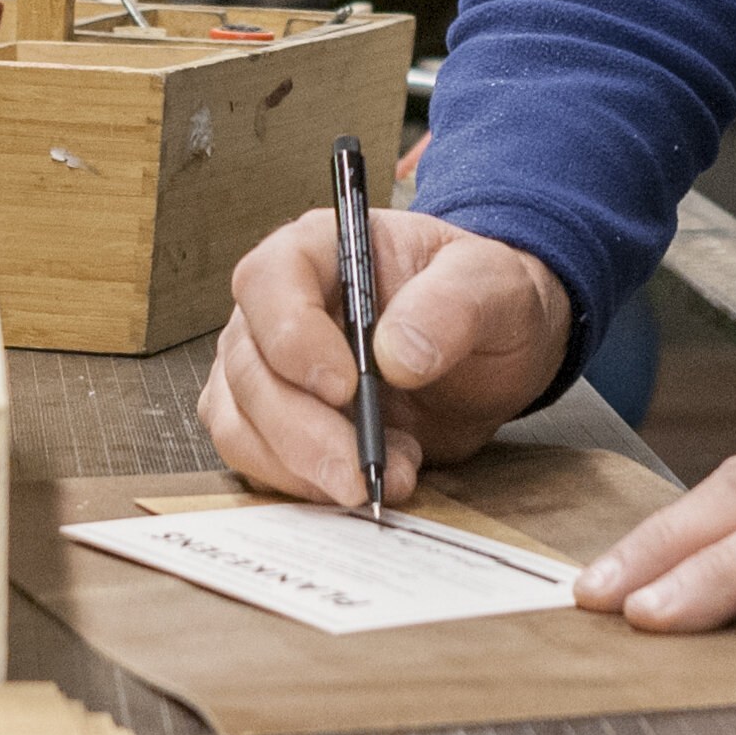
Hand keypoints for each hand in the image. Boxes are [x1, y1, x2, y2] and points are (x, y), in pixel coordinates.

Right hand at [202, 206, 571, 510]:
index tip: (343, 386)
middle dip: (300, 430)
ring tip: (387, 473)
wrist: (491, 355)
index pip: (268, 281)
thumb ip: (452, 306)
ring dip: (304, 466)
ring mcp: (268, 368)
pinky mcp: (275, 423)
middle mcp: (278, 307)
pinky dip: (308, 484)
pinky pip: (259, 460)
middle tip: (358, 470)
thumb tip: (397, 354)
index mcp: (320, 249)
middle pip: (249, 367)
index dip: (291, 335)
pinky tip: (373, 477)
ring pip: (242, 423)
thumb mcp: (493, 285)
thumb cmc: (483, 300)